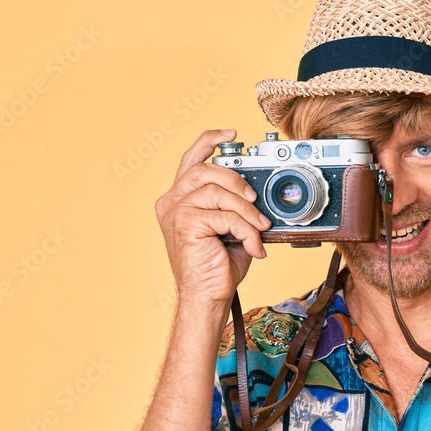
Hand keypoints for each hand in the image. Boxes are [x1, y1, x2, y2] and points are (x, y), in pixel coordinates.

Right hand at [155, 129, 271, 309]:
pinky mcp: (185, 224)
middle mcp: (172, 202)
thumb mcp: (230, 228)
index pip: (191, 160)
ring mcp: (176, 212)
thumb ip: (235, 205)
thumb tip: (258, 189)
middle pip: (205, 169)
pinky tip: (253, 246)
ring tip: (258, 228)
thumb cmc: (217, 266)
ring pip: (217, 192)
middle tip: (254, 199)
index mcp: (180, 199)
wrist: (208, 296)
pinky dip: (246, 230)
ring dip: (246, 210)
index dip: (209, 141)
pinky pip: (224, 216)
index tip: (232, 134)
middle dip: (236, 179)